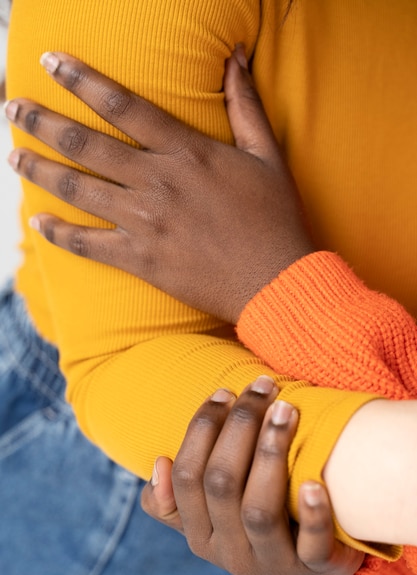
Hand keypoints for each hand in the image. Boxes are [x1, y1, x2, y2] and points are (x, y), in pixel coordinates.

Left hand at [5, 46, 313, 323]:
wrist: (277, 283)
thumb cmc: (276, 219)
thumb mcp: (268, 155)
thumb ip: (245, 105)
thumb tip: (236, 55)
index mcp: (187, 152)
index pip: (122, 105)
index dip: (81, 79)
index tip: (52, 62)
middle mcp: (158, 183)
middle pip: (85, 144)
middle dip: (42, 121)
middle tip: (12, 107)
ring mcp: (146, 223)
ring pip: (77, 189)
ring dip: (39, 169)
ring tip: (13, 154)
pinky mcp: (141, 260)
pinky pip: (87, 244)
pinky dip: (58, 233)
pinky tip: (37, 222)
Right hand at [141, 376, 363, 574]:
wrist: (312, 565)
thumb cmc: (257, 518)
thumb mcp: (213, 511)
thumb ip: (178, 493)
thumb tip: (160, 464)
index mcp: (199, 533)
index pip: (186, 477)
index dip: (202, 430)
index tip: (225, 392)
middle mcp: (229, 553)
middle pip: (221, 484)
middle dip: (239, 427)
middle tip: (262, 387)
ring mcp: (271, 563)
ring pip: (259, 510)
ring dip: (270, 454)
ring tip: (286, 411)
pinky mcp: (314, 569)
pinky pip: (311, 546)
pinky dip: (312, 514)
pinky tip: (314, 482)